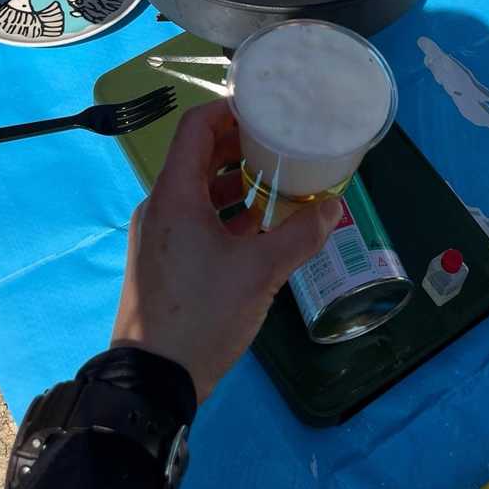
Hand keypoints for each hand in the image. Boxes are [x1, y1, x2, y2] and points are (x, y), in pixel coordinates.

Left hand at [111, 100, 340, 401]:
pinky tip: (258, 229)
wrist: (153, 378)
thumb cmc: (203, 313)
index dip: (229, 110)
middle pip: (197, 156)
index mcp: (175, 194)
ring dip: (234, 183)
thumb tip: (334, 208)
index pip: (196, 127)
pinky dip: (223, 213)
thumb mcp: (260, 271)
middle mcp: (160, 205)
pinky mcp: (162, 260)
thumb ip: (300, 235)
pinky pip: (193, 218)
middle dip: (239, 147)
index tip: (266, 109)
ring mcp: (158, 234)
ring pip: (197, 190)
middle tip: (281, 145)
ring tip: (277, 185)